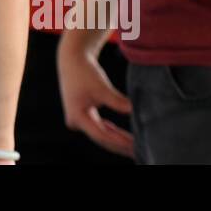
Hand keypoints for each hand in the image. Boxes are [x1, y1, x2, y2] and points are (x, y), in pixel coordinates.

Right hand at [57, 38, 133, 156]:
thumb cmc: (84, 72)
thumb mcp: (101, 87)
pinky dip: (113, 132)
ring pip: (102, 135)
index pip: (101, 134)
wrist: (72, 59)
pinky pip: (100, 128)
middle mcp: (76, 122)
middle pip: (101, 138)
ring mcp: (79, 120)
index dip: (118, 141)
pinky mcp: (84, 115)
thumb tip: (133, 110)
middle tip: (139, 151)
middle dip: (120, 145)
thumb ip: (116, 100)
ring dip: (118, 140)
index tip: (134, 144)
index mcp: (77, 116)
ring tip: (135, 146)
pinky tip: (125, 137)